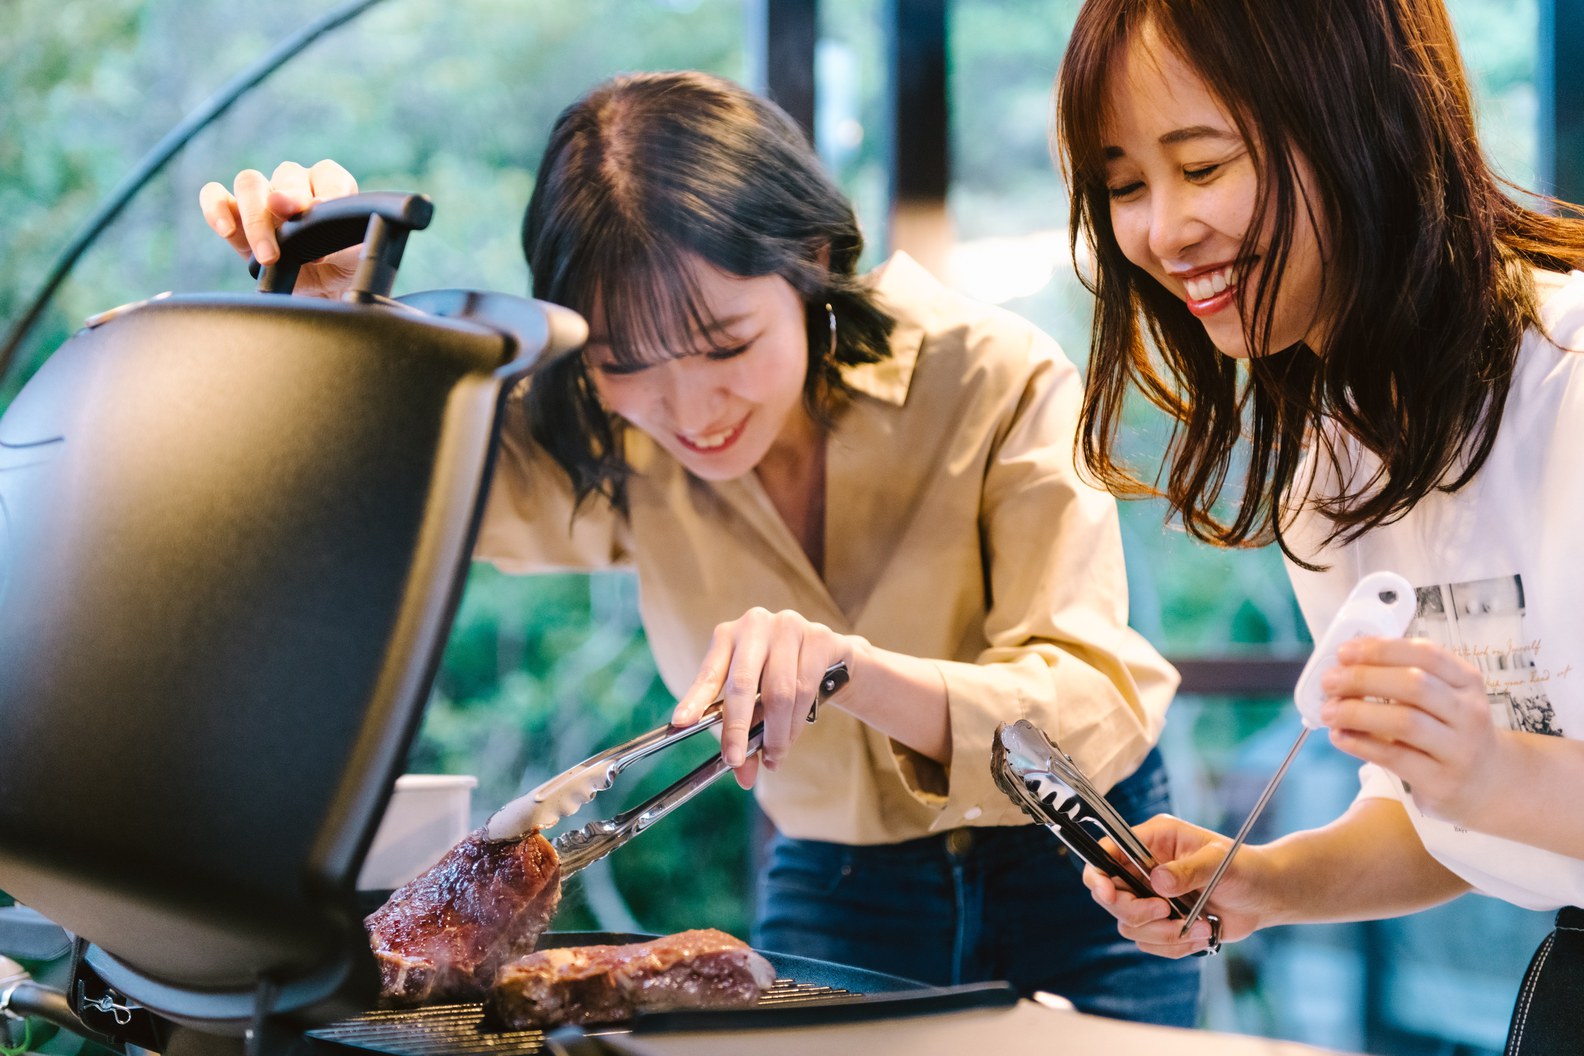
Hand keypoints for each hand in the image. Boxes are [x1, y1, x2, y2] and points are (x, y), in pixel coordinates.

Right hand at [197, 159, 361, 298]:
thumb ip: (340, 245)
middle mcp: (295, 184)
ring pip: (249, 184)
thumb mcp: (353, 256)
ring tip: (267, 256)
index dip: (324, 191)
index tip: (319, 211)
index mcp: (330, 185)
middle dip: (288, 203)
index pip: (327, 175)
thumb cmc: (343, 264)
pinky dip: (215, 208)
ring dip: (255, 217)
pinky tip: (226, 230)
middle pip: (286, 176)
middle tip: (290, 235)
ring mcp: (263, 198)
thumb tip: (321, 249)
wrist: (324, 289)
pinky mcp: (236, 217)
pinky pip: (215, 197)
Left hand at [670, 608, 852, 788]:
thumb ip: (744, 730)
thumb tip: (743, 774)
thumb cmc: (780, 675)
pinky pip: (805, 690)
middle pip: (742, 684)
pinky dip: (796, 724)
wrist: (828, 653)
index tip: (681, 723)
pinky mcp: (819, 638)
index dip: (695, 699)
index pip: (708, 672)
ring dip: (775, 735)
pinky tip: (790, 739)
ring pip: (779, 694)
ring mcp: (788, 627)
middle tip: (735, 760)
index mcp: (728, 636)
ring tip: (772, 758)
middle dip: (737, 728)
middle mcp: (755, 625)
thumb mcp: (755, 697)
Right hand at [1082, 814, 1269, 957]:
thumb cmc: (1244, 867)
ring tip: (1199, 927)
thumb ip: (1188, 870)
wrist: (1264, 896)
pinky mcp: (1162, 922)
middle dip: (1137, 912)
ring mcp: (1151, 897)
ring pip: (1129, 925)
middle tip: (1166, 912)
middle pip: (1111, 897)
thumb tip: (1158, 883)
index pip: (1106, 854)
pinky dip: (1175, 946)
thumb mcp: (1218, 861)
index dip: (1098, 876)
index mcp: (1151, 841)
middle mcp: (1144, 869)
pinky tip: (1203, 934)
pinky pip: (1150, 943)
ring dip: (1163, 933)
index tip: (1108, 894)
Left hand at [1320, 636, 1497, 825]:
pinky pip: (1394, 757)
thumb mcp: (1443, 697)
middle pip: (1414, 684)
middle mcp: (1469, 713)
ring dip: (1357, 712)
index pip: (1426, 653)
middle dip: (1363, 678)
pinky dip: (1360, 743)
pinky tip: (1339, 736)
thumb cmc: (1450, 730)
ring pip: (1405, 722)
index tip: (1344, 652)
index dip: (1381, 649)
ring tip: (1328, 711)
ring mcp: (1459, 749)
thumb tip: (1344, 666)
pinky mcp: (1441, 781)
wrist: (1490, 783)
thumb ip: (1403, 678)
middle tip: (1329, 681)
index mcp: (1467, 681)